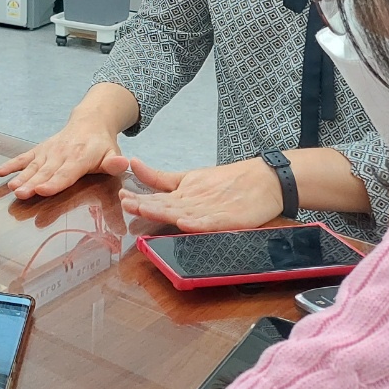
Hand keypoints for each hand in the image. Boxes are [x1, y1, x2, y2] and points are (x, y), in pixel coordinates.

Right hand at [0, 115, 130, 198]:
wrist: (89, 121)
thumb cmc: (101, 145)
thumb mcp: (113, 153)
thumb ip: (115, 163)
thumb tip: (122, 163)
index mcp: (80, 157)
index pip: (66, 173)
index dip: (54, 183)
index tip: (42, 191)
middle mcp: (61, 154)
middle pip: (45, 172)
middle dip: (32, 183)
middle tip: (20, 194)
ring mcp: (48, 151)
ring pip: (32, 167)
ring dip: (20, 177)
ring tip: (11, 188)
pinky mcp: (39, 150)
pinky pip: (23, 158)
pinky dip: (10, 164)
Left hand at [117, 158, 284, 231]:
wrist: (265, 180)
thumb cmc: (227, 181)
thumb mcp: (189, 177)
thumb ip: (160, 178)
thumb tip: (134, 165)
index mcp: (184, 194)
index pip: (157, 199)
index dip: (140, 200)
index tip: (122, 198)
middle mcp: (194, 202)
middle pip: (167, 205)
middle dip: (146, 206)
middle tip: (127, 203)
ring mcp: (211, 210)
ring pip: (184, 213)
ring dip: (164, 213)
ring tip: (146, 211)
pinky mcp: (229, 219)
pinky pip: (212, 223)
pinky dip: (199, 223)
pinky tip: (186, 223)